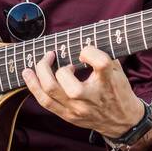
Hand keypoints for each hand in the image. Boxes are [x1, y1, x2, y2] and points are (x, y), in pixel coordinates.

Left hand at [21, 47, 144, 137]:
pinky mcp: (68, 116)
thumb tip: (96, 27)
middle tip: (53, 56)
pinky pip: (46, 102)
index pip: (100, 61)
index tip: (84, 51)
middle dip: (56, 65)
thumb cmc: (119, 92)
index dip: (89, 51)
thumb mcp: (118, 71)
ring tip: (37, 64)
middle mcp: (91, 96)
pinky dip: (34, 87)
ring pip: (51, 91)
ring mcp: (78, 108)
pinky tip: (28, 75)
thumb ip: (105, 52)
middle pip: (66, 79)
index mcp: (108, 81)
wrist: (122, 122)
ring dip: (39, 73)